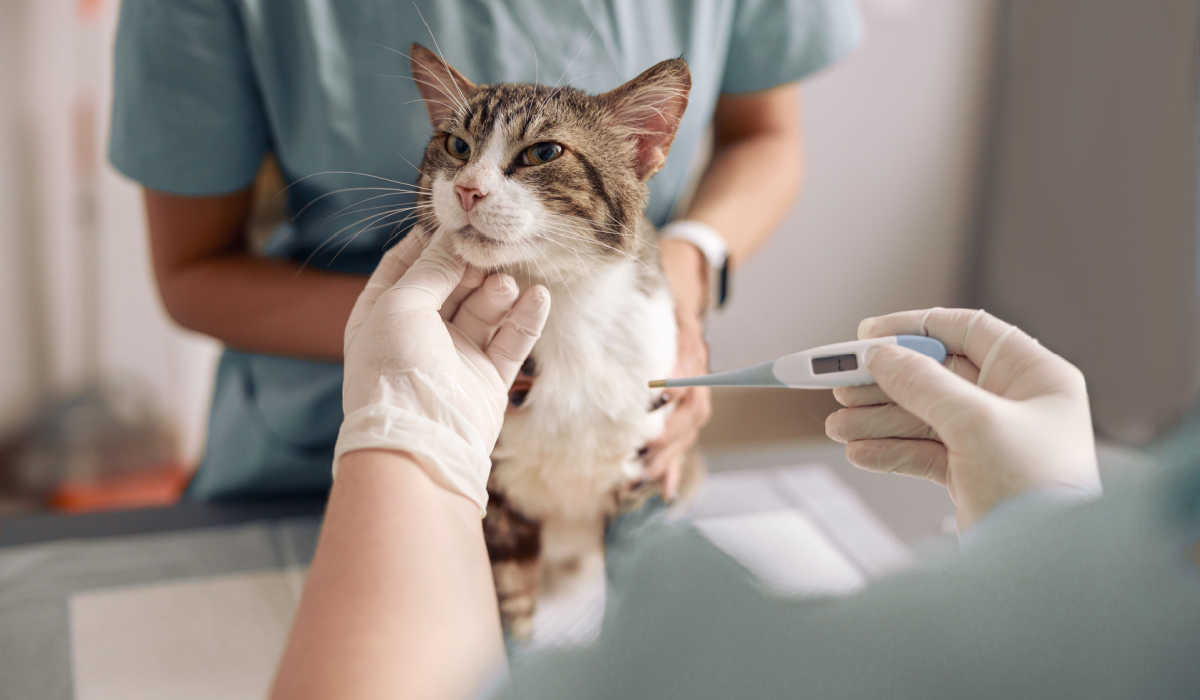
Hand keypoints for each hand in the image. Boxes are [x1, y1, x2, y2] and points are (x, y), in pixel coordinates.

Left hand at [335, 231, 550, 511]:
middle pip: (450, 285)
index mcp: (381, 316)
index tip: (454, 221)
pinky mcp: (487, 379)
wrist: (419, 443)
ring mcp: (454, 357)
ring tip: (506, 283)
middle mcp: (417, 334)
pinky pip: (511, 341)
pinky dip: (525, 318)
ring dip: (497, 291)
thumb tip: (453, 238)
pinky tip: (539, 296)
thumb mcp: (401, 305)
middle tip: (489, 249)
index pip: (404, 266)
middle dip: (469, 265)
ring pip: (483, 310)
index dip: (428, 243)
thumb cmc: (394, 369)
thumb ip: (432, 269)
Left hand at [646, 239, 713, 499]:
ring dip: (668, 457)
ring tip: (644, 478)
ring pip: (688, 431)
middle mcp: (695, 372)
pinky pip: (684, 439)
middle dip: (668, 440)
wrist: (680, 284)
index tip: (652, 419)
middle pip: (690, 414)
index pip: (683, 379)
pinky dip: (675, 466)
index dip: (669, 398)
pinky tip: (666, 490)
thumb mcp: (650, 303)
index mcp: (687, 348)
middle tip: (642, 459)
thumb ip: (639, 325)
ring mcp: (693, 390)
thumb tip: (622, 348)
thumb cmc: (653, 295)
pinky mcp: (684, 405)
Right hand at [825, 308, 1099, 529]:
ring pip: (923, 416)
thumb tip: (879, 354)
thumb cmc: (1037, 491)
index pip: (968, 330)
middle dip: (885, 383)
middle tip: (840, 387)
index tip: (867, 335)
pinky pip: (923, 453)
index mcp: (1034, 376)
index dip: (915, 327)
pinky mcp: (973, 476)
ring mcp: (992, 441)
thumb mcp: (976, 424)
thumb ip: (923, 383)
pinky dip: (890, 452)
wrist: (1047, 572)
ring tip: (837, 427)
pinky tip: (859, 455)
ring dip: (877, 420)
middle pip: (935, 375)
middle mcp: (1015, 403)